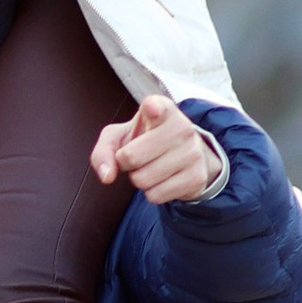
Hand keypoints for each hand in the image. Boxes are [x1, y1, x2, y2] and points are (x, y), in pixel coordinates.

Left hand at [91, 95, 222, 204]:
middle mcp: (182, 127)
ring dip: (139, 179)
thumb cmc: (145, 140)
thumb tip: (107, 176)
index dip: (152, 109)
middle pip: (131, 157)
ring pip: (143, 180)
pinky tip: (162, 179)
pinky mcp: (197, 178)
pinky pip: (156, 195)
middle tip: (138, 156)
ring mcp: (193, 153)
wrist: (183, 155)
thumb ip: (104, 150)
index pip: (155, 107)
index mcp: (163, 109)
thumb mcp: (120, 137)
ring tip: (151, 166)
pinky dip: (151, 192)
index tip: (151, 109)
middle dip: (126, 163)